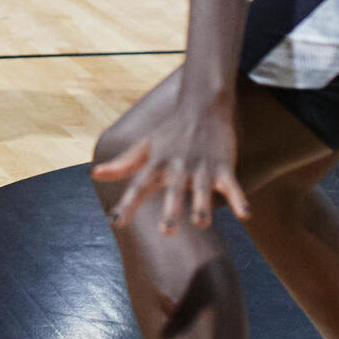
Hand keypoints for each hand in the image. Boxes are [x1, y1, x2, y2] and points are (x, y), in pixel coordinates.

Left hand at [91, 103, 250, 232]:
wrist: (202, 106)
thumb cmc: (170, 132)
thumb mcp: (144, 146)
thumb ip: (122, 164)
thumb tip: (94, 174)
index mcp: (156, 164)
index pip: (138, 185)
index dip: (127, 204)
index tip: (116, 222)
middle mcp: (178, 167)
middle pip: (173, 191)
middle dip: (171, 211)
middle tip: (167, 232)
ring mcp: (201, 167)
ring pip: (202, 189)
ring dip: (202, 206)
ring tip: (201, 222)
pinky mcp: (222, 166)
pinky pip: (232, 185)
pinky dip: (239, 198)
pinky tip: (245, 214)